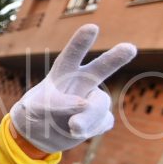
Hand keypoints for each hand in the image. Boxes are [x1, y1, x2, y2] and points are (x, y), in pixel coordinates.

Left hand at [9, 24, 136, 152]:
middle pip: (101, 67)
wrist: (39, 136)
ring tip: (72, 126)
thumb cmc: (34, 115)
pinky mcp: (100, 119)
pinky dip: (91, 129)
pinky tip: (76, 131)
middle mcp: (82, 82)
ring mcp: (93, 100)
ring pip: (100, 104)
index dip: (81, 41)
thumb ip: (54, 105)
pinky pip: (103, 122)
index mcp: (63, 73)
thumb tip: (84, 104)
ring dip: (88, 116)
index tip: (92, 27)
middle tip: (129, 48)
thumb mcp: (33, 110)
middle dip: (115, 57)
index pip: (72, 55)